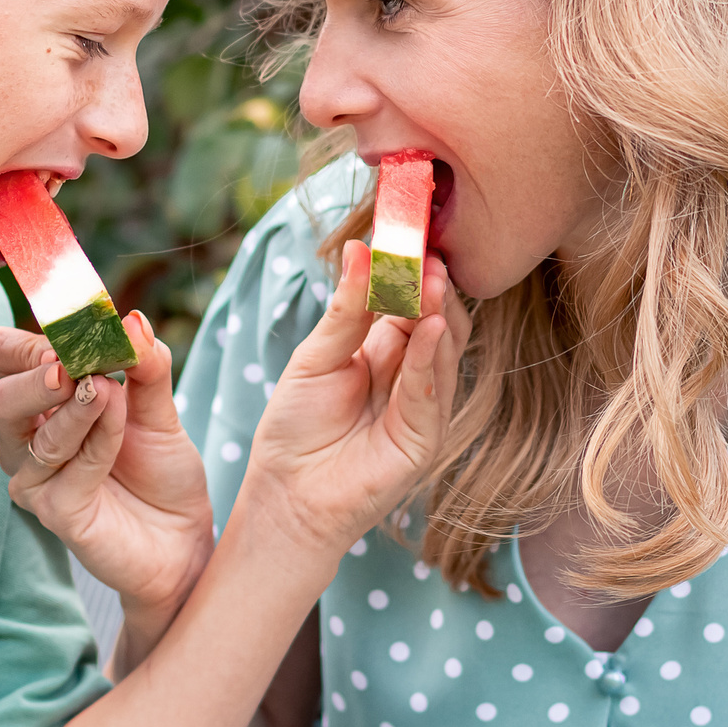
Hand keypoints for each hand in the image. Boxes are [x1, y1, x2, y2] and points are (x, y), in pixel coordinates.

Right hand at [0, 312, 213, 628]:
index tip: (66, 325)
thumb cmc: (159, 471)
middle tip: (70, 360)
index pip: (2, 358)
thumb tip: (132, 320)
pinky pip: (67, 469)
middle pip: (0, 397)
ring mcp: (35, 480)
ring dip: (76, 406)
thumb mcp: (159, 407)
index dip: (25, 339)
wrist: (183, 538)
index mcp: (39, 403)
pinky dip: (98, 441)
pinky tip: (123, 429)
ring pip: (33, 434)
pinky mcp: (55, 513)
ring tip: (109, 390)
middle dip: (34, 372)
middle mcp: (25, 441)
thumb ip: (145, 365)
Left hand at [237, 243, 467, 557]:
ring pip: (442, 348)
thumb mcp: (315, 358)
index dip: (410, 268)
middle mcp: (409, 373)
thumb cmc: (295, 430)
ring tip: (429, 277)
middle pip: (433, 318)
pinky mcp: (424, 437)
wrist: (285, 496)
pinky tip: (432, 326)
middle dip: (429, 284)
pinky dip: (433, 357)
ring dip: (438, 311)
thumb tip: (361, 251)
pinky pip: (433, 390)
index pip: (407, 299)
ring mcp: (421, 404)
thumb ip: (345, 311)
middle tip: (424, 250)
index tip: (410, 230)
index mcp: (383, 348)